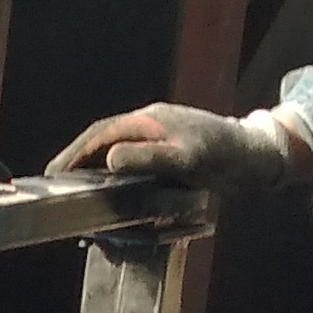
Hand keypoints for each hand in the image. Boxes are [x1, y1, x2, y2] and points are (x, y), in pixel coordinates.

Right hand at [48, 102, 312, 192]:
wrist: (260, 154)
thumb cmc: (225, 156)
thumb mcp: (187, 160)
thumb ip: (148, 158)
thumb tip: (108, 159)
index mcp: (148, 120)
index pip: (99, 133)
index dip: (73, 153)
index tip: (53, 174)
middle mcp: (150, 124)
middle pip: (102, 140)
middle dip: (77, 161)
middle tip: (57, 186)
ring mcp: (159, 135)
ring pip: (116, 149)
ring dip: (94, 169)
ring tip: (78, 191)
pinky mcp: (169, 148)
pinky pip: (132, 158)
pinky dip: (115, 173)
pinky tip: (110, 190)